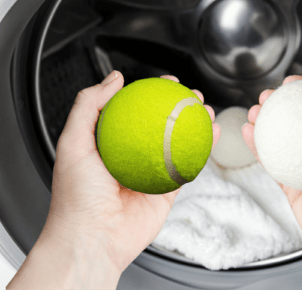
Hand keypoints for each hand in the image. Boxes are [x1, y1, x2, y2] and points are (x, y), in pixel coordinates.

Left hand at [8, 71, 220, 289]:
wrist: (93, 239)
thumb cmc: (76, 197)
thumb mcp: (72, 143)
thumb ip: (89, 106)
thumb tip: (114, 79)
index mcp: (111, 143)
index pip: (135, 111)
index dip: (151, 93)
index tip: (165, 83)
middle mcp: (133, 156)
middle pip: (162, 124)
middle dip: (180, 106)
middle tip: (191, 95)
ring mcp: (152, 172)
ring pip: (179, 142)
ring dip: (196, 124)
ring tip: (205, 109)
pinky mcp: (167, 190)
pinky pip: (188, 166)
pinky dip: (203, 149)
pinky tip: (211, 134)